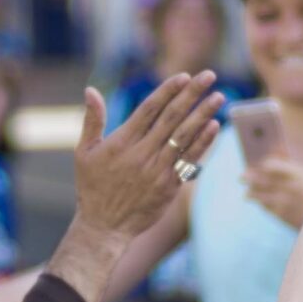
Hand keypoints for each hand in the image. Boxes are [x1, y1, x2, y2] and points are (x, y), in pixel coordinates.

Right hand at [70, 71, 222, 239]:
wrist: (104, 226)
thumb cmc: (92, 187)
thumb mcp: (84, 152)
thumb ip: (92, 120)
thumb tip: (90, 90)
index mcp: (121, 142)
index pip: (149, 109)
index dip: (168, 91)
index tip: (185, 76)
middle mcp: (142, 154)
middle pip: (172, 118)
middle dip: (192, 94)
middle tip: (209, 75)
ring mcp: (157, 170)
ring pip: (184, 137)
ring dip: (203, 115)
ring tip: (218, 97)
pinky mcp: (169, 186)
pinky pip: (189, 161)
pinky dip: (203, 143)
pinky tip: (214, 126)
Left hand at [244, 156, 302, 230]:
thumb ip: (288, 161)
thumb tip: (273, 147)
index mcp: (296, 173)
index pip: (271, 165)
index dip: (262, 164)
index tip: (256, 164)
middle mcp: (289, 187)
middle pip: (262, 180)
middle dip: (250, 178)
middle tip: (241, 177)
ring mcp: (285, 203)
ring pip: (261, 196)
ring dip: (252, 193)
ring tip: (247, 194)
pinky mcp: (283, 216)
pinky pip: (267, 208)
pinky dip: (262, 205)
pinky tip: (260, 203)